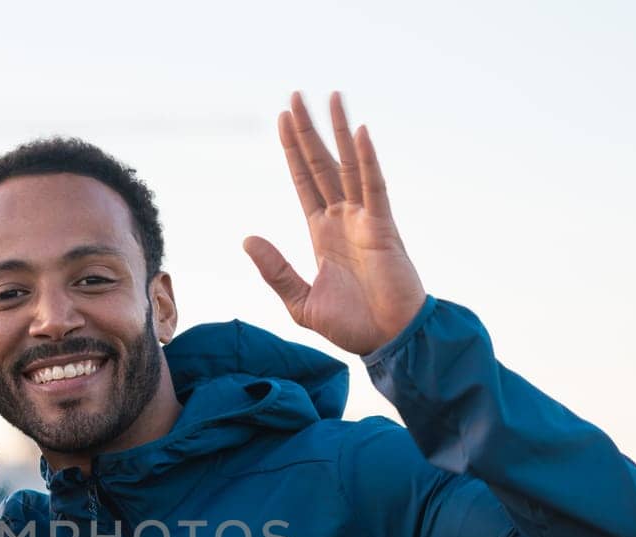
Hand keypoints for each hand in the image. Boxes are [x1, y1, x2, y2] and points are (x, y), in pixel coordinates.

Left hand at [244, 91, 426, 356]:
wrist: (388, 341)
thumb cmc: (352, 325)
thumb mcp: (300, 301)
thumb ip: (275, 270)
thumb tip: (247, 238)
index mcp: (323, 233)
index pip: (304, 182)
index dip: (293, 152)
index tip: (283, 121)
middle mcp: (344, 219)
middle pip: (322, 164)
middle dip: (308, 131)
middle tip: (295, 96)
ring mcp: (365, 220)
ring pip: (349, 165)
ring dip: (339, 131)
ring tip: (330, 97)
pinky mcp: (384, 229)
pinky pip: (375, 187)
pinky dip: (368, 160)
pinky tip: (360, 132)